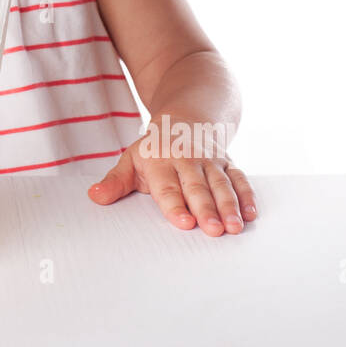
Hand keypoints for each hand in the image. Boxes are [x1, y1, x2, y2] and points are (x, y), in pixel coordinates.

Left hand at [89, 118, 257, 235]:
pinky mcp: (228, 163)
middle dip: (206, 209)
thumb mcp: (131, 159)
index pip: (167, 187)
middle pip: (197, 188)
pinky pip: (239, 179)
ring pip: (221, 185)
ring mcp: (210, 161)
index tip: (184, 222)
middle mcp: (187, 160)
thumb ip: (115, 182)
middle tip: (214, 230)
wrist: (186, 116)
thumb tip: (94, 197)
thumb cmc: (155, 147)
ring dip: (229, 206)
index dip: (175, 205)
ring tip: (235, 227)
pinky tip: (251, 214)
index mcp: (160, 161)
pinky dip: (247, 195)